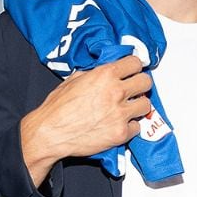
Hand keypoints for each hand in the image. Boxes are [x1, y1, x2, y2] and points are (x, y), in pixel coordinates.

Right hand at [21, 55, 154, 185]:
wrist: (50, 133)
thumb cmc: (57, 109)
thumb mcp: (74, 79)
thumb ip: (95, 74)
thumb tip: (106, 74)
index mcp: (104, 75)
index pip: (135, 63)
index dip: (134, 68)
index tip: (132, 72)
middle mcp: (115, 92)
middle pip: (146, 82)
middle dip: (140, 85)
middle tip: (134, 91)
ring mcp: (120, 114)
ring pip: (146, 105)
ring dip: (137, 107)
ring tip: (127, 109)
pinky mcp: (121, 133)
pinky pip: (137, 127)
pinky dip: (130, 127)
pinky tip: (119, 125)